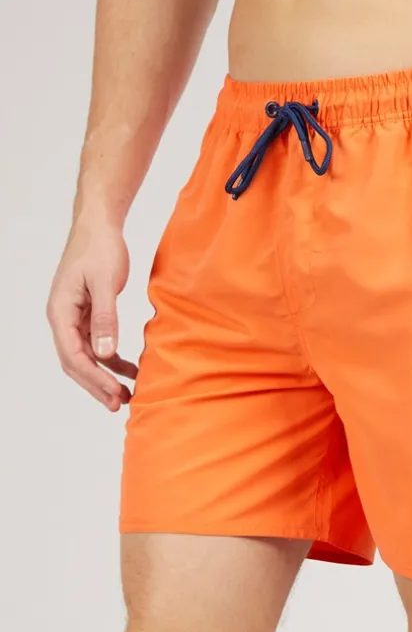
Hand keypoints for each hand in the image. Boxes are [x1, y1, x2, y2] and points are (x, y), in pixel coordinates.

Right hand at [47, 215, 136, 410]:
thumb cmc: (100, 249)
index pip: (73, 355)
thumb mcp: (105, 283)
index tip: (115, 393)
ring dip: (105, 376)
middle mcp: (62, 319)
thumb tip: (106, 354)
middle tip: (119, 405)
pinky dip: (113, 359)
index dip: (94, 378)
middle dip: (97, 385)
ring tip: (127, 395)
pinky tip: (131, 370)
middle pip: (76, 363)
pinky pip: (97, 344)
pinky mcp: (87, 315)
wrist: (99, 227)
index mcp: (60, 312)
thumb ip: (105, 319)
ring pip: (86, 357)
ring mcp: (73, 318)